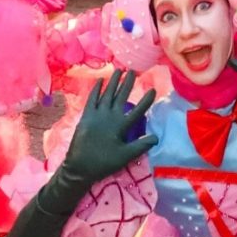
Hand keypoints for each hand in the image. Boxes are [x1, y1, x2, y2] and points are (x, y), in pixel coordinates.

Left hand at [64, 69, 156, 185]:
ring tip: (119, 70)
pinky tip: (100, 80)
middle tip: (133, 70)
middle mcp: (109, 116)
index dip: (146, 100)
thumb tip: (156, 137)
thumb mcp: (125, 156)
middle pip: (121, 96)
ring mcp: (96, 114)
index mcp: (120, 125)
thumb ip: (141, 146)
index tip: (153, 89)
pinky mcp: (86, 115)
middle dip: (128, 83)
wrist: (79, 167)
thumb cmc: (104, 162)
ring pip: (107, 93)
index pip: (138, 110)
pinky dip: (96, 89)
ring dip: (113, 81)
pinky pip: (92, 98)